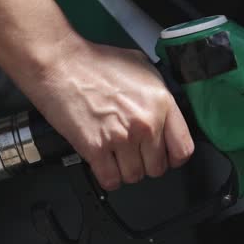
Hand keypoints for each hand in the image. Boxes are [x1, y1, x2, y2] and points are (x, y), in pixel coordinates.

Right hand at [21, 34, 194, 190]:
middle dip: (145, 162)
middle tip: (133, 151)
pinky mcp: (96, 148)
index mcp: (161, 102)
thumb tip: (167, 113)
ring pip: (134, 177)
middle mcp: (145, 123)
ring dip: (125, 170)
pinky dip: (107, 176)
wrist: (61, 64)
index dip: (173, 156)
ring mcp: (121, 138)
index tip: (165, 155)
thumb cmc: (96, 63)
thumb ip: (159, 94)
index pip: (183, 148)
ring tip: (115, 153)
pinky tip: (103, 162)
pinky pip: (110, 180)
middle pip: (158, 167)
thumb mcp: (142, 67)